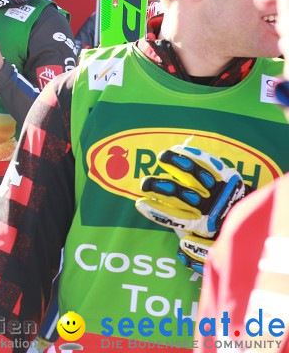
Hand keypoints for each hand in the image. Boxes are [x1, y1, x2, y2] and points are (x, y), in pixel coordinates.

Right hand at [135, 144, 247, 275]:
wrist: (263, 225)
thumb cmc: (236, 239)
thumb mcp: (218, 253)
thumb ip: (199, 254)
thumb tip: (180, 251)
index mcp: (204, 226)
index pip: (173, 218)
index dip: (155, 211)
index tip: (139, 204)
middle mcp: (209, 206)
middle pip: (179, 194)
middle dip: (159, 187)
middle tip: (144, 183)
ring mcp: (219, 190)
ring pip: (194, 174)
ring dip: (176, 164)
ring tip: (162, 157)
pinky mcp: (230, 178)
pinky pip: (211, 164)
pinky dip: (196, 156)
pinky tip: (181, 149)